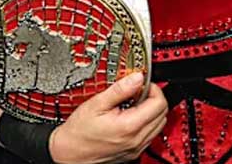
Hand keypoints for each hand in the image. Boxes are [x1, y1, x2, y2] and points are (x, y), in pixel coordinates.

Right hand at [49, 72, 167, 163]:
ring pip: (158, 125)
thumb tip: (137, 77)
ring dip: (151, 111)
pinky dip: (146, 123)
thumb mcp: (97, 103)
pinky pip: (150, 135)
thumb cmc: (79, 131)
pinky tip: (131, 117)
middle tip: (138, 91)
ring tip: (133, 104)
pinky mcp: (133, 153)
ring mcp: (136, 148)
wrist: (69, 153)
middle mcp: (136, 140)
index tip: (142, 83)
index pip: (159, 103)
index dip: (153, 88)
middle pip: (162, 114)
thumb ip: (120, 90)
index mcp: (129, 126)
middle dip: (154, 98)